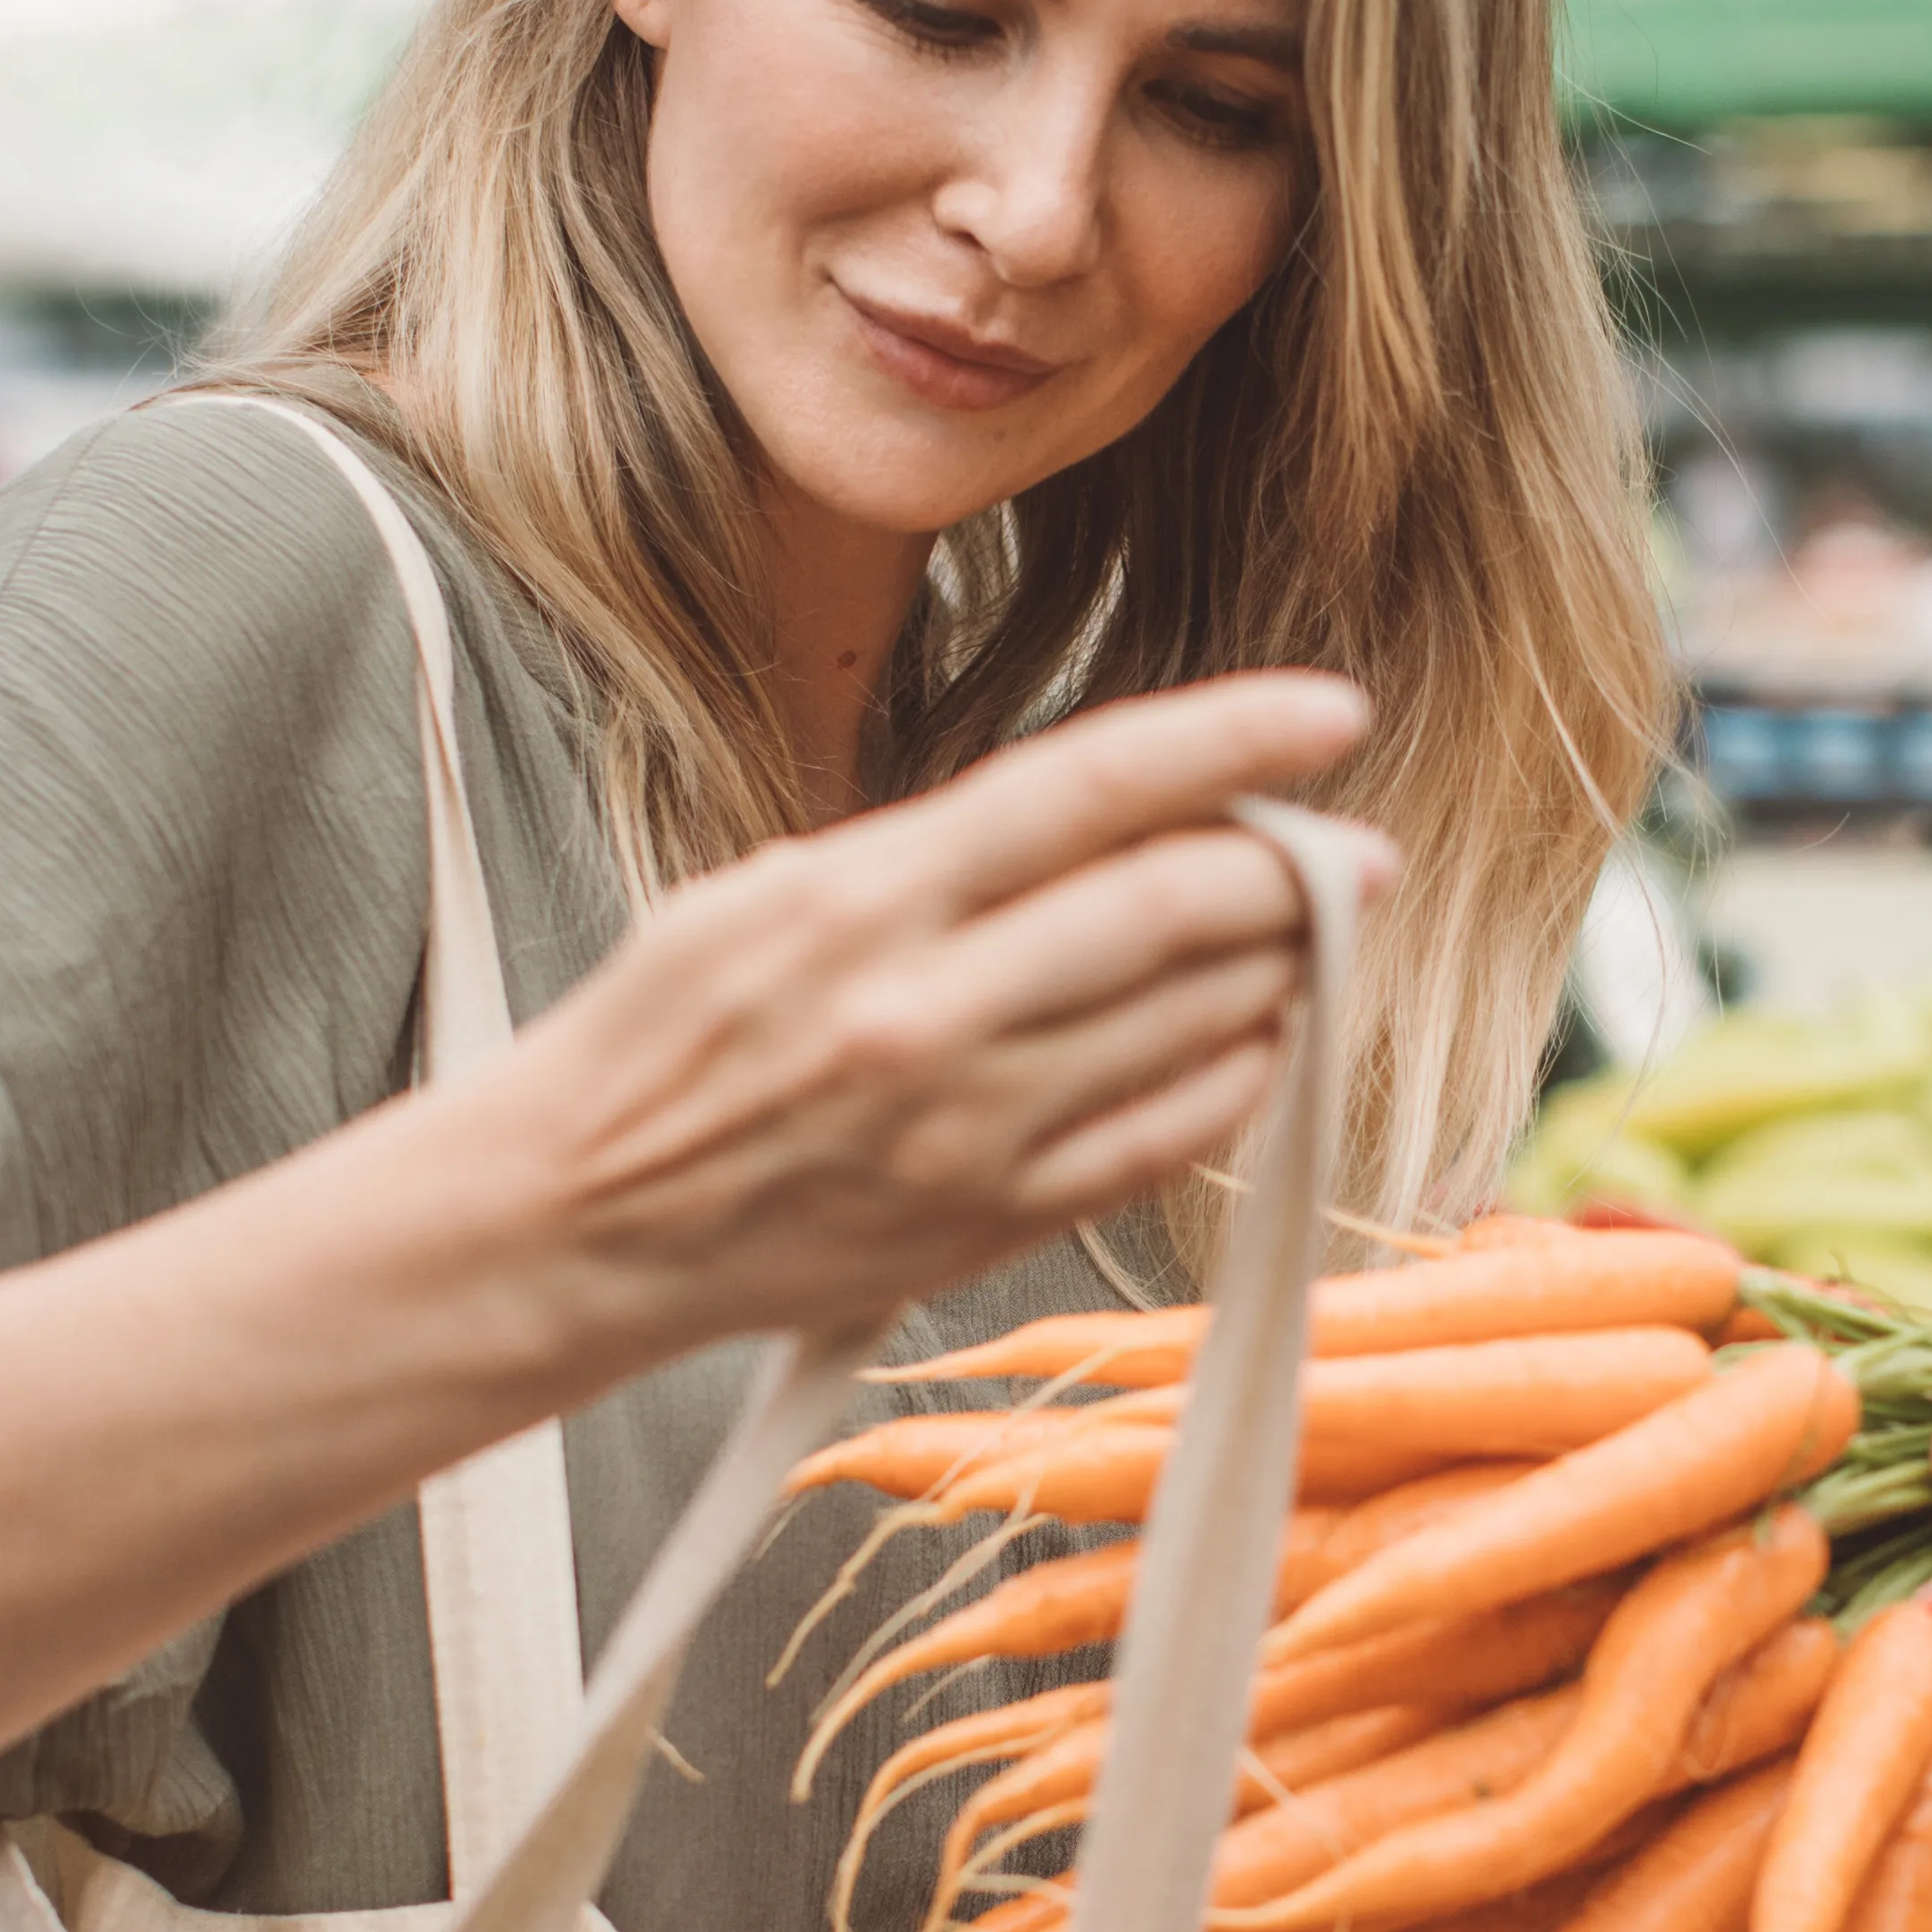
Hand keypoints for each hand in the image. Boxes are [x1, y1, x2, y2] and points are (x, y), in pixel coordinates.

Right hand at [466, 671, 1387, 1351]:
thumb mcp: (769, 892)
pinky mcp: (991, 1219)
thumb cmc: (663, 1037)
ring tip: (1307, 941)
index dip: (1232, 737)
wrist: (576, 1219)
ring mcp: (968, 1128)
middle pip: (1172, 911)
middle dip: (1295, 872)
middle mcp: (927, 1013)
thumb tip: (1104, 817)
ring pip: (1194, 1024)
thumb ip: (933, 855)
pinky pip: (1168, 1139)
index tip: (1331, 711)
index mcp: (864, 900)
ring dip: (1281, 973)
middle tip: (1356, 854)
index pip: (1090, 787)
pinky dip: (1239, 1078)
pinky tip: (1258, 1040)